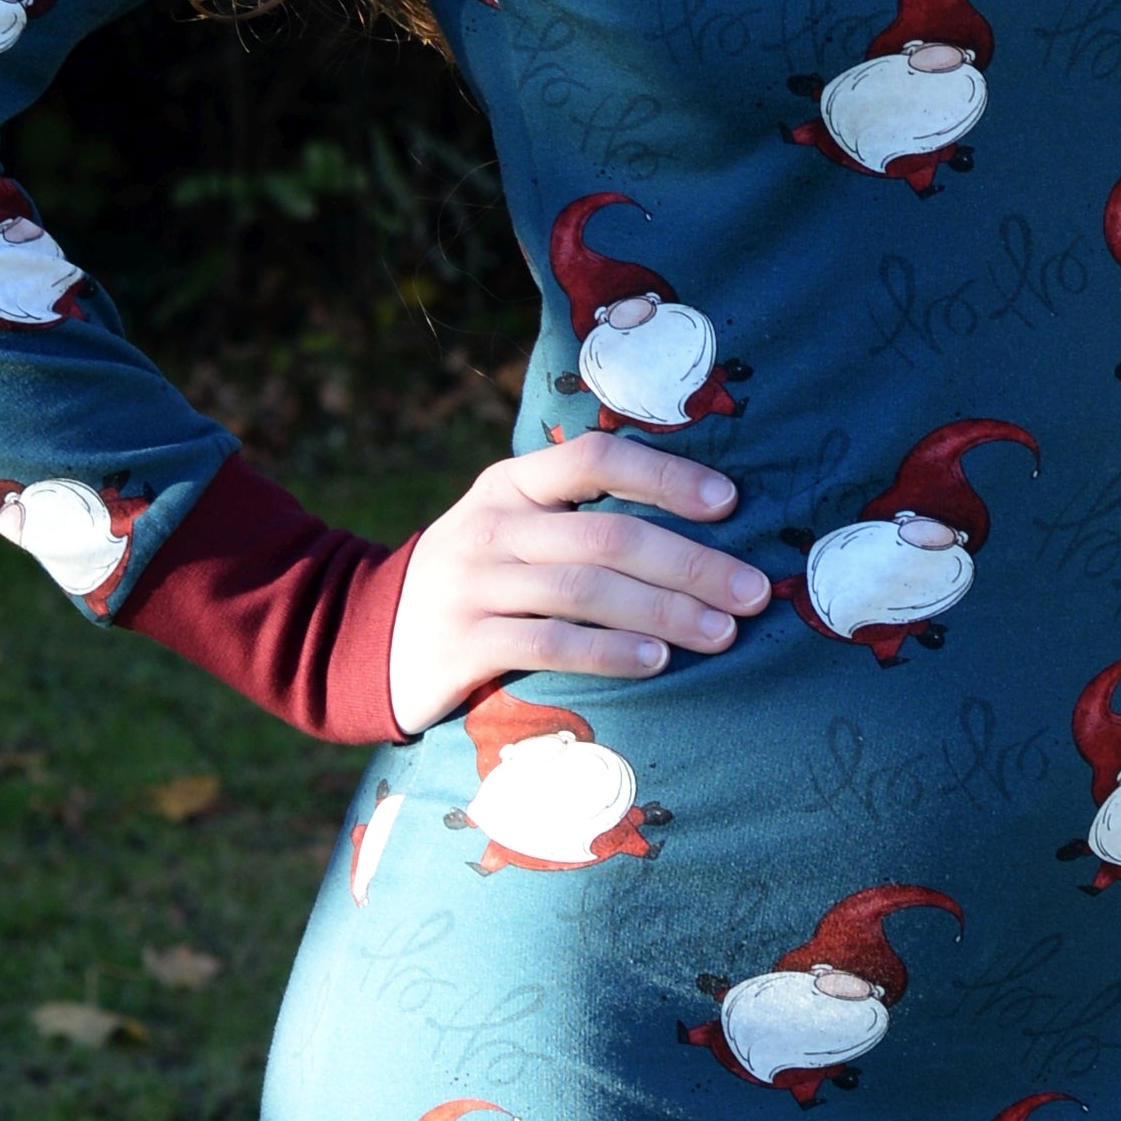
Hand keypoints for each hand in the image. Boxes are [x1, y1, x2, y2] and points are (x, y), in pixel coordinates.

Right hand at [387, 432, 770, 729]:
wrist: (366, 636)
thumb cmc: (477, 581)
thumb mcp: (513, 528)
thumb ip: (580, 519)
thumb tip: (705, 530)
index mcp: (513, 482)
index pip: (597, 457)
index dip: (667, 476)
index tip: (730, 501)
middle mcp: (493, 523)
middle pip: (609, 534)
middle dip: (692, 564)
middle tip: (754, 592)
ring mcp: (474, 583)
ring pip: (588, 589)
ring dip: (666, 612)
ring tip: (723, 633)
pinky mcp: (463, 642)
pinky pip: (550, 643)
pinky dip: (611, 652)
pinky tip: (657, 662)